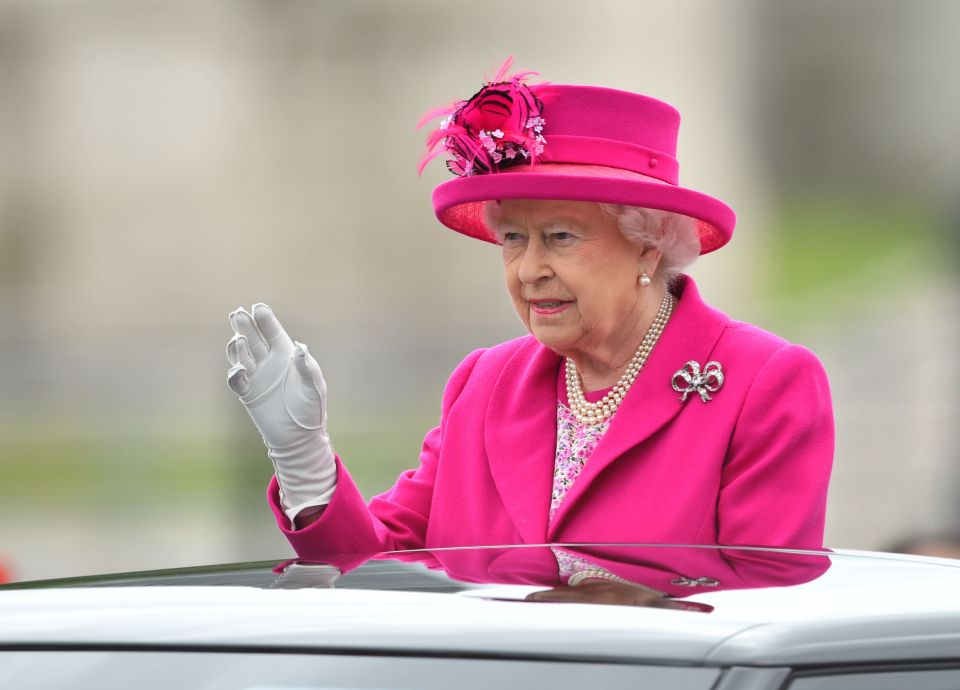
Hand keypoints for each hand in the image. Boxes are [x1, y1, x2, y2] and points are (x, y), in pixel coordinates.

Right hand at [226, 304, 336, 520]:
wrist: (299, 436)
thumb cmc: (312, 409)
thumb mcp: (313, 386)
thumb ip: (307, 367)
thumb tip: (300, 347)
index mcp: (286, 356)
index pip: (273, 333)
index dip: (265, 320)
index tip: (257, 307)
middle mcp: (270, 363)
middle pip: (253, 338)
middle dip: (244, 325)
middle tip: (238, 313)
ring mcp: (257, 377)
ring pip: (241, 355)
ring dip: (237, 346)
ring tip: (239, 340)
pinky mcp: (248, 394)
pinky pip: (236, 380)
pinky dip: (234, 373)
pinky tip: (239, 369)